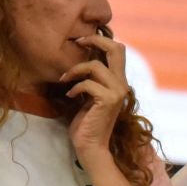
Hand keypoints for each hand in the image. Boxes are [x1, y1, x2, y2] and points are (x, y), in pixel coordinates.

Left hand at [63, 32, 131, 162]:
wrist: (90, 146)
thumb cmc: (87, 122)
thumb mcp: (89, 94)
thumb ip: (92, 77)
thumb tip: (81, 56)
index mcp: (119, 81)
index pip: (118, 50)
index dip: (100, 39)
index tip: (81, 41)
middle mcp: (122, 84)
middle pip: (117, 49)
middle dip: (95, 40)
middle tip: (77, 42)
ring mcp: (117, 92)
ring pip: (96, 66)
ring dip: (75, 70)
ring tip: (64, 79)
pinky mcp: (108, 100)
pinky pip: (88, 83)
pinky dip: (75, 87)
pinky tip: (70, 96)